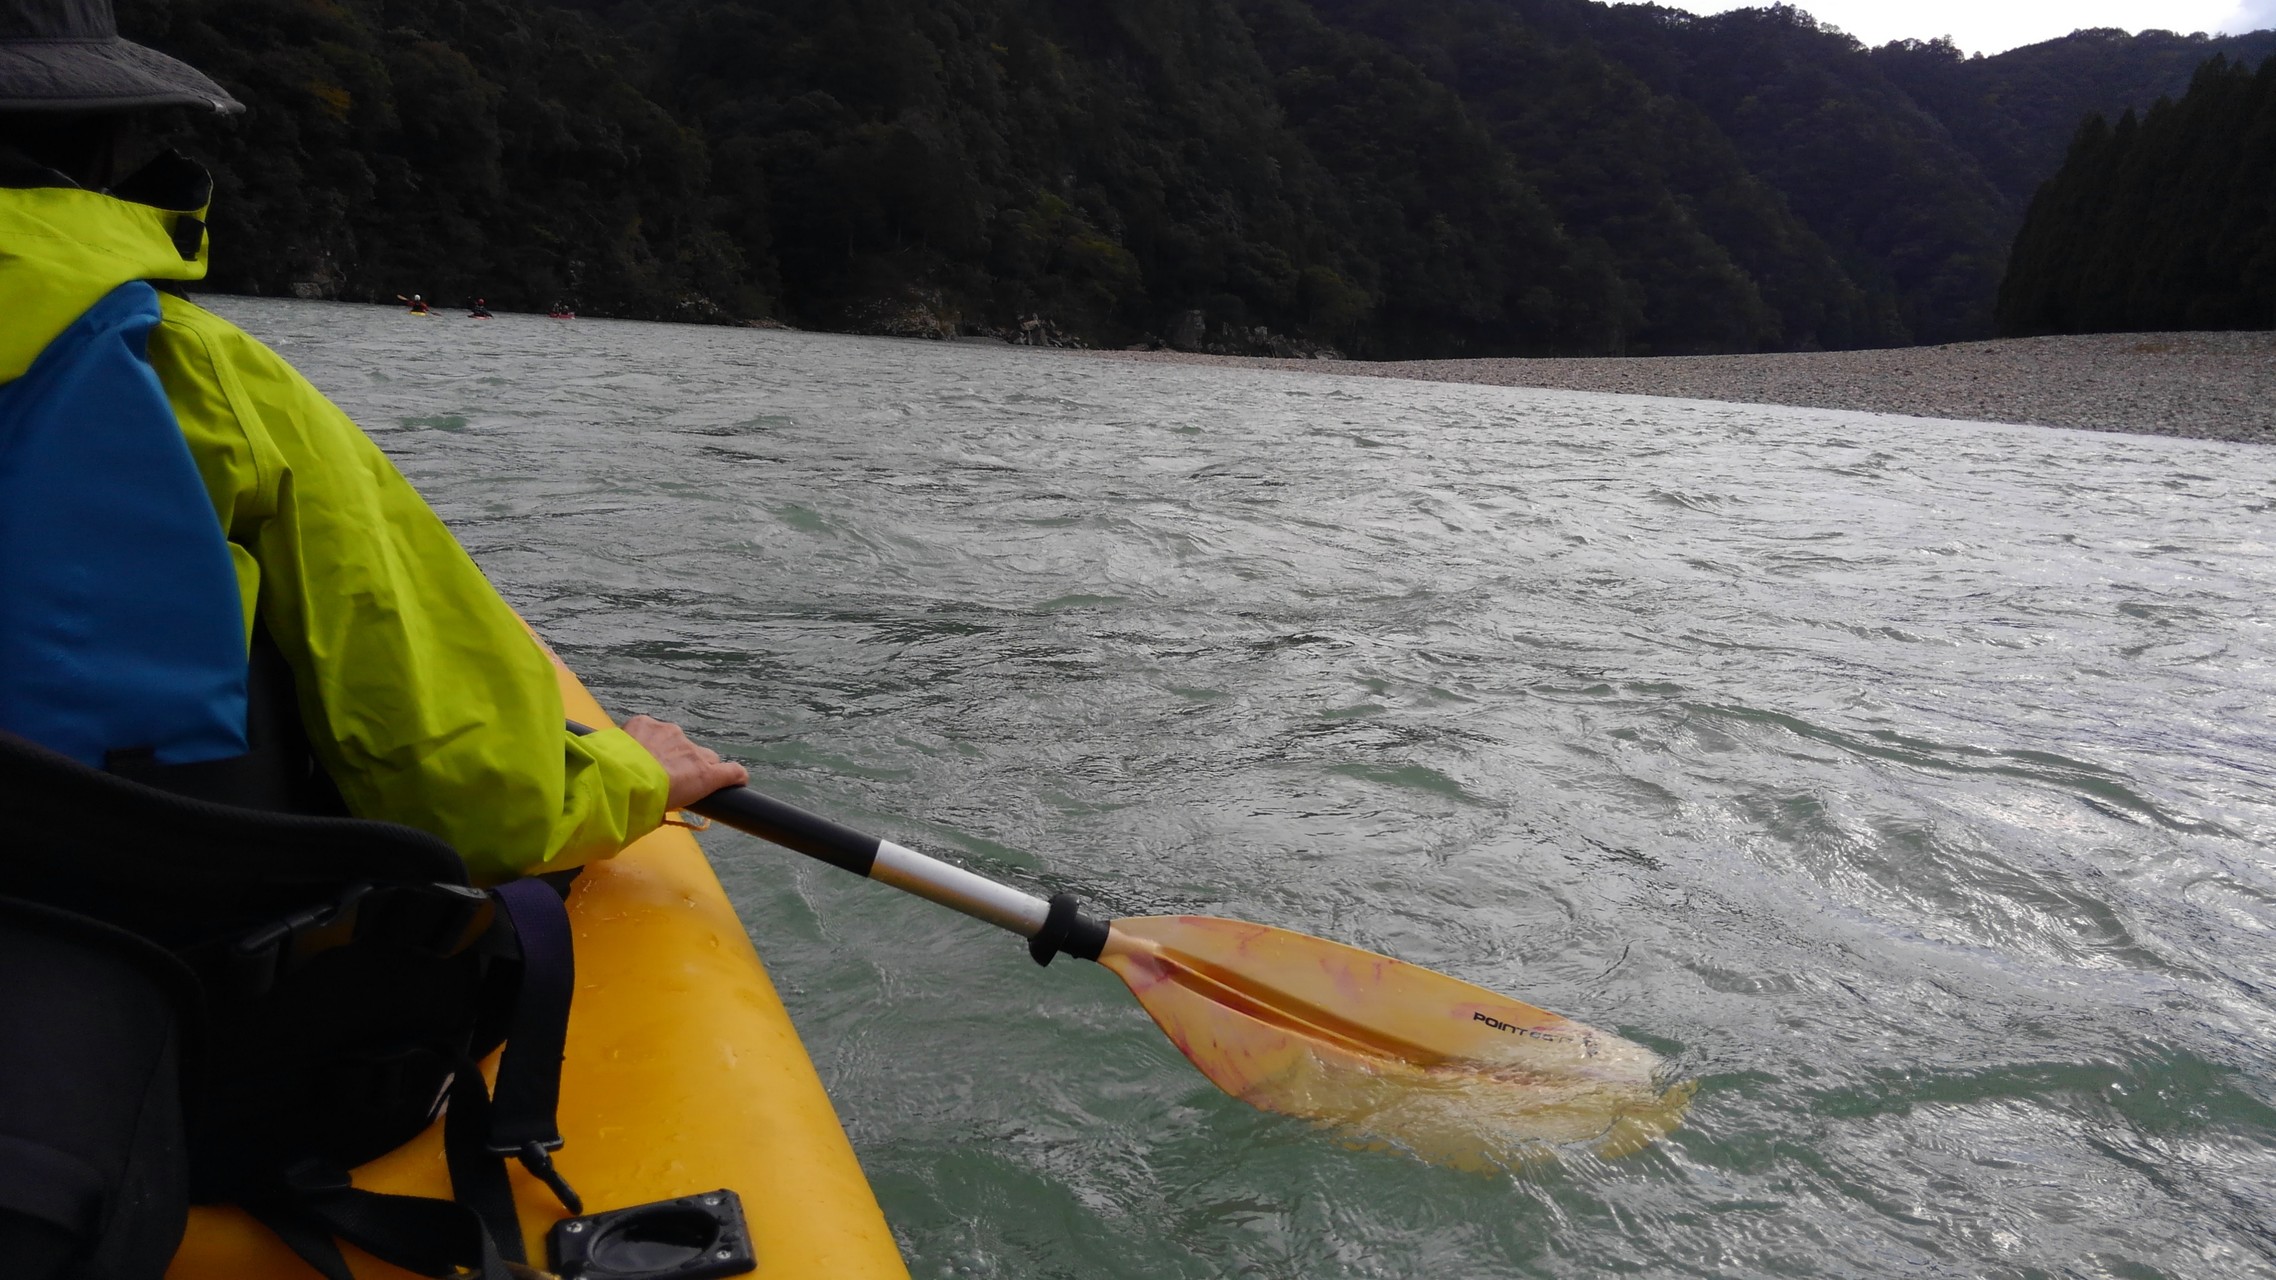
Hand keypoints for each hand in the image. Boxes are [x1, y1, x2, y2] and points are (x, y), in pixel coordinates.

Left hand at [622, 714, 748, 810]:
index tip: (735, 779)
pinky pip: (649, 729)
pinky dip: (643, 737)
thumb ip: (675, 800)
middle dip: (691, 764)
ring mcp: (669, 733)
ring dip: (665, 749)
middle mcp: (692, 751)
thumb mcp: (667, 811)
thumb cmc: (643, 804)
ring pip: (674, 740)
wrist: (617, 781)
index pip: (734, 772)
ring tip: (643, 763)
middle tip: (671, 777)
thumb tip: (667, 800)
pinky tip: (629, 749)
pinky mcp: (646, 722)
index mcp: (703, 776)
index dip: (734, 776)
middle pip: (702, 755)